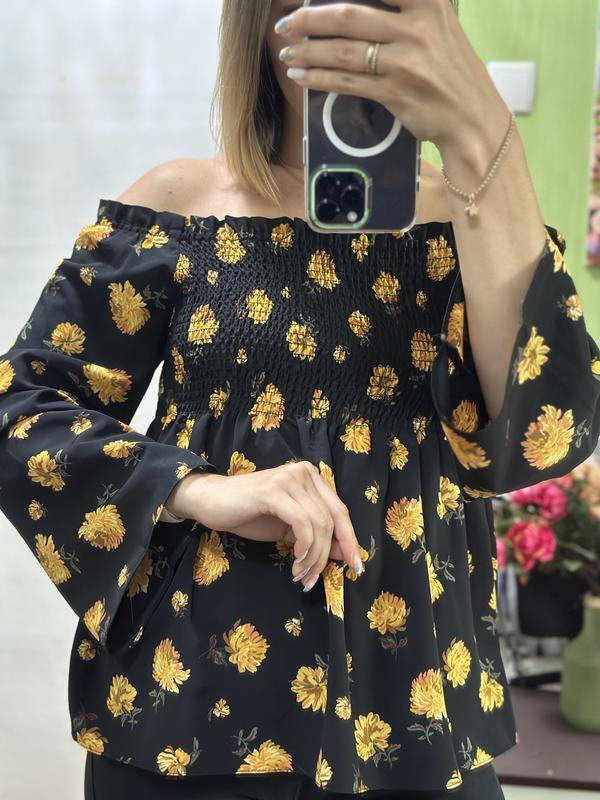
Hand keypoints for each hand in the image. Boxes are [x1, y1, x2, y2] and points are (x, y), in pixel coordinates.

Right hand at [171, 461, 362, 589]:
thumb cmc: (249, 513)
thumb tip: (345, 554)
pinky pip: (302, 523)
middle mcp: (304, 473)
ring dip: (313, 556)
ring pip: (318, 523)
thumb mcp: (289, 528)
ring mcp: (289, 479)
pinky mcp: (274, 491)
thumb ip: (316, 536)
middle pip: (332, 519)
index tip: (356, 567)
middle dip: (327, 555)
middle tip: (313, 579)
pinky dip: (303, 546)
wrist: (211, 501)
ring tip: (300, 574)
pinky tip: (295, 561)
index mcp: (311, 477)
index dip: (350, 540)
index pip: (340, 511)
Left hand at [274, 0, 508, 153]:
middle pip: (349, 14)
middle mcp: (418, 26)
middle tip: (286, 22)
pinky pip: (348, 81)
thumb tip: (352, 10)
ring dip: (309, 50)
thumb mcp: (439, 26)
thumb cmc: (452, 72)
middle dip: (310, 18)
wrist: (474, 118)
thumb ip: (405, 11)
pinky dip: (320, 78)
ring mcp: (406, 60)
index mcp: (429, 0)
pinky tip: (303, 75)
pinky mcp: (395, 92)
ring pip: (344, 50)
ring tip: (287, 51)